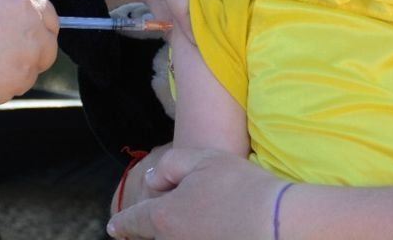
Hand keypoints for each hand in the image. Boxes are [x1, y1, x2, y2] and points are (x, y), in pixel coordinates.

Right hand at [0, 0, 58, 108]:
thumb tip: (6, 12)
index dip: (23, 16)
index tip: (9, 29)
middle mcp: (25, 5)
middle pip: (48, 22)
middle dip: (35, 35)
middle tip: (10, 49)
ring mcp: (30, 39)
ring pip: (42, 54)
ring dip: (24, 60)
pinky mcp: (25, 72)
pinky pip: (25, 79)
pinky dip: (9, 82)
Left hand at [107, 147, 282, 239]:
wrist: (279, 223)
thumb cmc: (240, 187)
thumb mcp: (202, 159)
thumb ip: (169, 166)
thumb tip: (152, 181)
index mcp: (163, 216)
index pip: (133, 222)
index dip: (122, 224)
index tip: (113, 228)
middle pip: (152, 237)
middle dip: (148, 230)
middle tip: (152, 223)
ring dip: (173, 234)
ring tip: (190, 222)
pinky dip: (195, 236)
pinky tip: (210, 229)